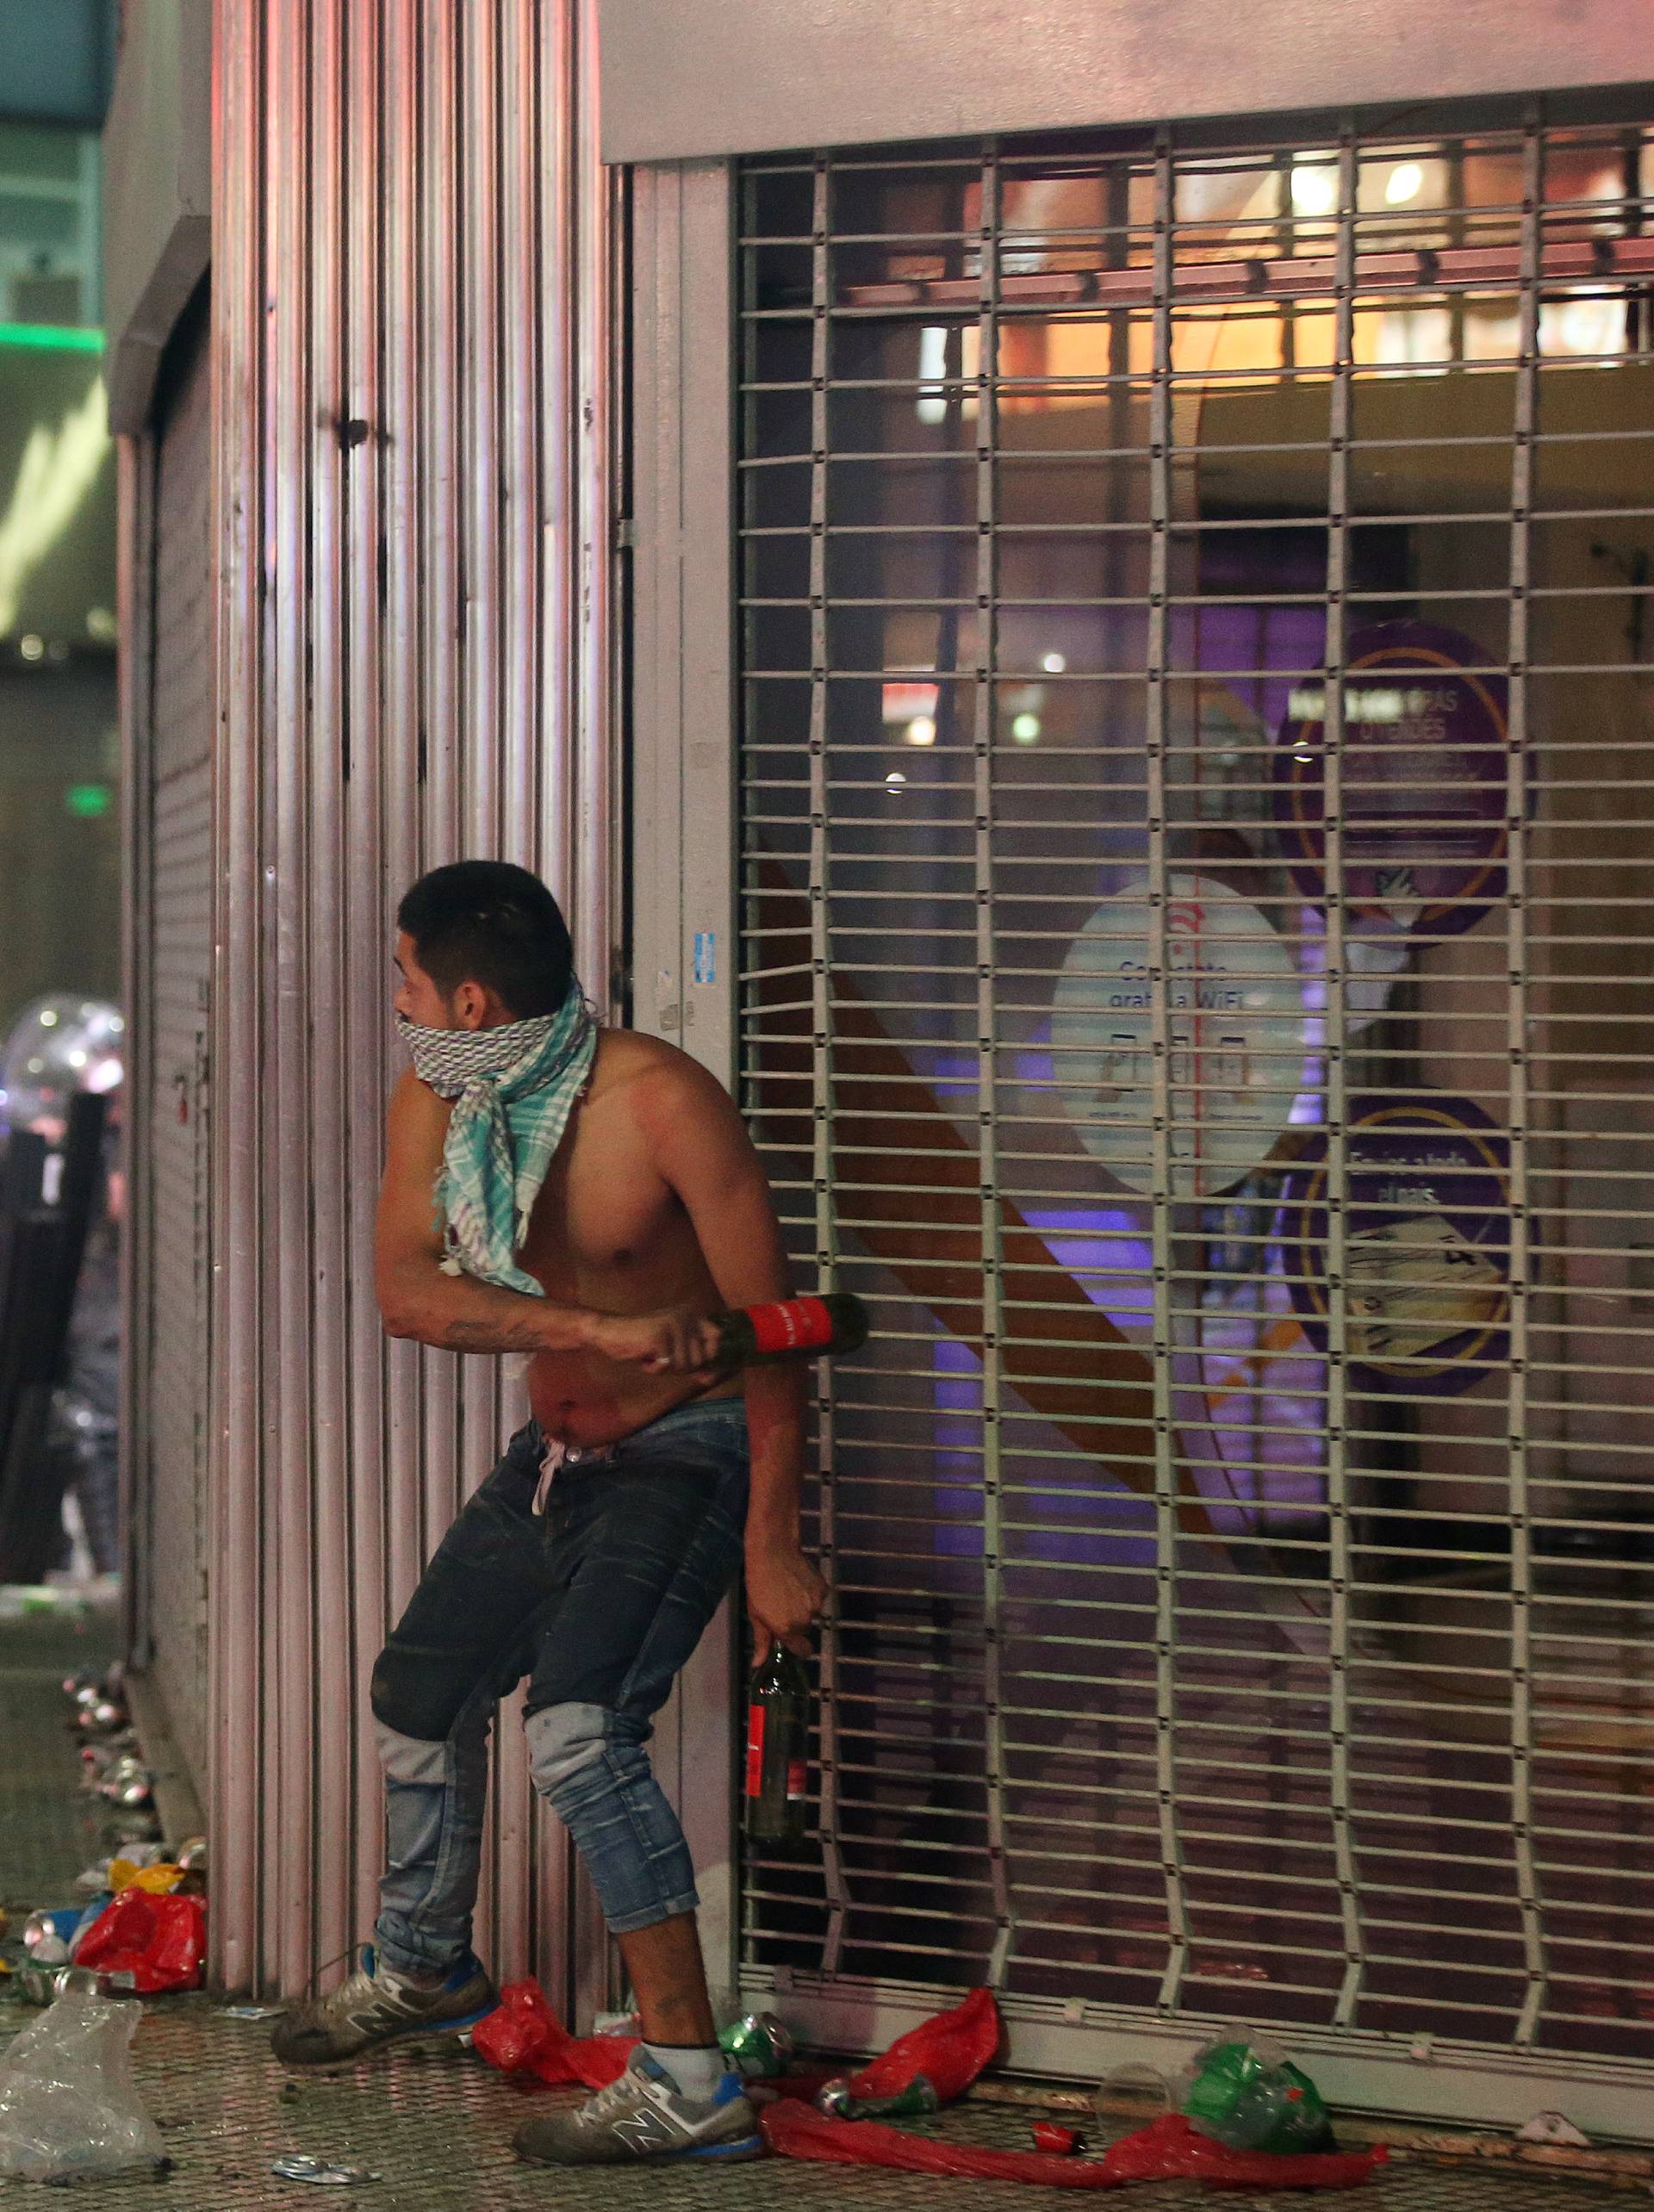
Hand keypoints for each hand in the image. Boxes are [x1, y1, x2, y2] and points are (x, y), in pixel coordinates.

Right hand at [587, 1306, 722, 1373]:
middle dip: (681, 1367)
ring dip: (666, 1368)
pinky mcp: (659, 1335)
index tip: (694, 1362)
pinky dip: (653, 1369)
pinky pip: (665, 1366)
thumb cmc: (644, 1343)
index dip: (709, 1354)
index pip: (717, 1336)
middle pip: (700, 1358)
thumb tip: (712, 1378)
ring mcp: (673, 1324)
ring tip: (653, 1354)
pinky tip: (643, 1356)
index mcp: (691, 1314)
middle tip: (663, 1357)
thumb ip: (694, 1362)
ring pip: (683, 1365)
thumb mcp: (673, 1351)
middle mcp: (685, 1315)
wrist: (611, 1333)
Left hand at [746, 1538, 827, 1656]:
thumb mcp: (755, 1614)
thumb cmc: (758, 1583)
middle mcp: (806, 1620)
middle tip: (782, 1606)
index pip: (803, 1651)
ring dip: (804, 1607)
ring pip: (812, 1612)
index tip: (789, 1638)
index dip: (797, 1647)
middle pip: (805, 1629)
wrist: (773, 1551)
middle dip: (796, 1622)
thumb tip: (758, 1664)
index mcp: (788, 1629)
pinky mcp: (824, 1588)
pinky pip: (819, 1597)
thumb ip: (762, 1641)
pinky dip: (811, 1593)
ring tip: (790, 1590)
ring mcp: (817, 1603)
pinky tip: (799, 1581)